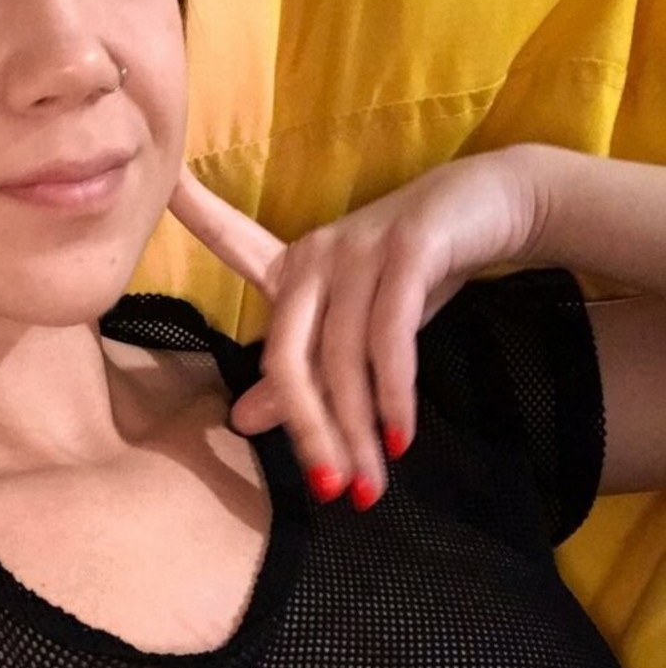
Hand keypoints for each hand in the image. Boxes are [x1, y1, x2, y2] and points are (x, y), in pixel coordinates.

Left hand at [169, 151, 536, 507]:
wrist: (500, 207)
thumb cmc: (419, 272)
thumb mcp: (357, 328)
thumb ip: (304, 374)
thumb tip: (242, 421)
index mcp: (295, 267)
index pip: (234, 241)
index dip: (200, 212)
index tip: (167, 179)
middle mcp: (317, 255)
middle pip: (288, 355)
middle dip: (307, 429)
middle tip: (327, 488)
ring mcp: (361, 249)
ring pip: (344, 358)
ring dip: (360, 431)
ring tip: (370, 485)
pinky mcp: (410, 249)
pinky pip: (391, 337)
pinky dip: (394, 394)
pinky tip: (401, 436)